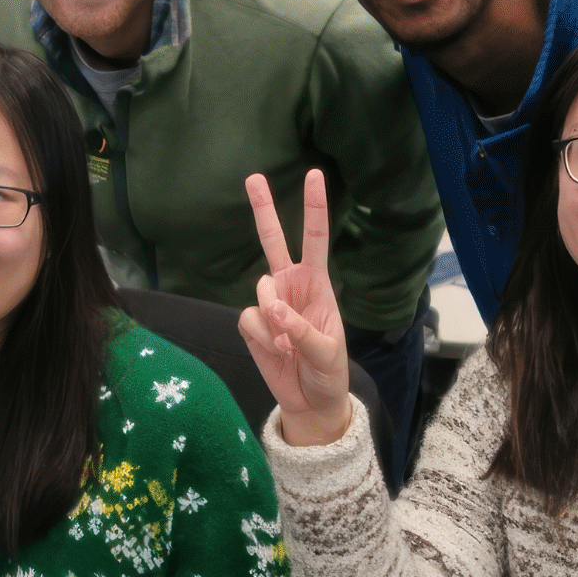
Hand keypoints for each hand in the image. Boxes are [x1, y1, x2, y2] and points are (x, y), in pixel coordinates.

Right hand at [235, 170, 350, 446]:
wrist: (310, 401)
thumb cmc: (328, 372)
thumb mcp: (326, 352)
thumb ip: (299, 326)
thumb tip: (269, 304)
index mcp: (318, 284)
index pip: (316, 239)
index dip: (314, 207)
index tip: (314, 175)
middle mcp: (291, 286)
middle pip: (274, 241)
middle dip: (263, 209)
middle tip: (253, 176)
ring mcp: (269, 303)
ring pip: (260, 291)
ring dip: (274, 320)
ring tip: (290, 346)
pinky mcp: (252, 323)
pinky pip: (248, 318)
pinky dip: (262, 337)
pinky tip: (276, 350)